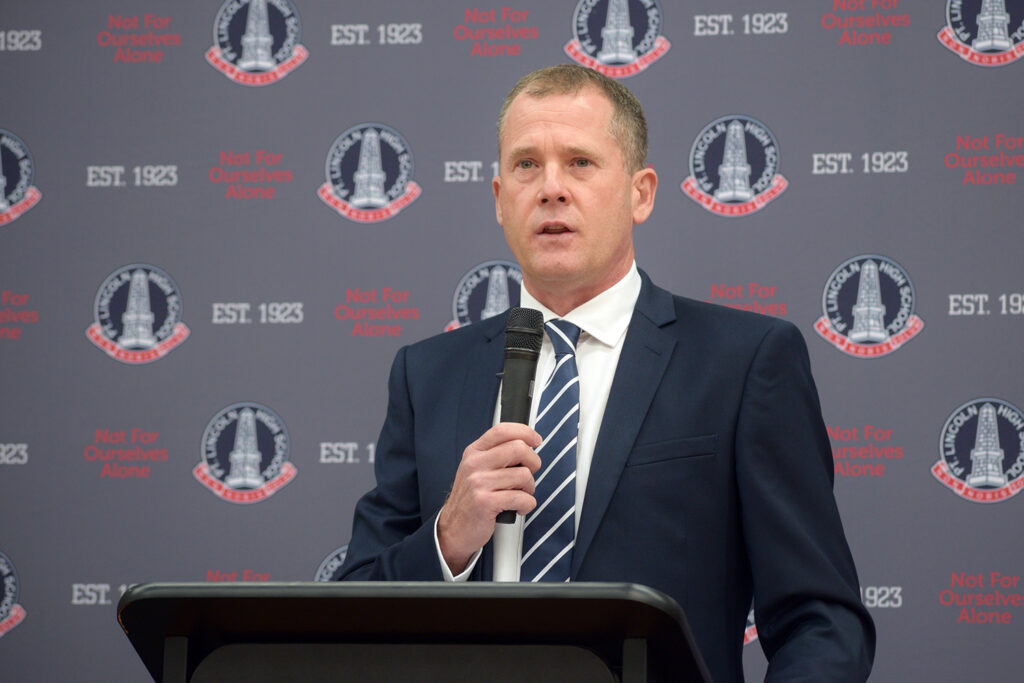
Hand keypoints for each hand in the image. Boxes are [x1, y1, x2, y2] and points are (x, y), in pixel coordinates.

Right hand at [437, 422, 541, 573]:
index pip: (502, 430)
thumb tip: (526, 445)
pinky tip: (518, 508)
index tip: (536, 440)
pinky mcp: (485, 502)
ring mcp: (478, 483)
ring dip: (529, 488)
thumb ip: (496, 456)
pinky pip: (522, 498)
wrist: (453, 530)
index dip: (525, 432)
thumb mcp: (476, 471)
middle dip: (533, 462)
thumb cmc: (471, 500)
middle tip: (528, 475)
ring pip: (524, 475)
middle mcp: (474, 464)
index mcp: (474, 453)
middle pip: (518, 448)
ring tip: (520, 495)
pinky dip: (527, 505)